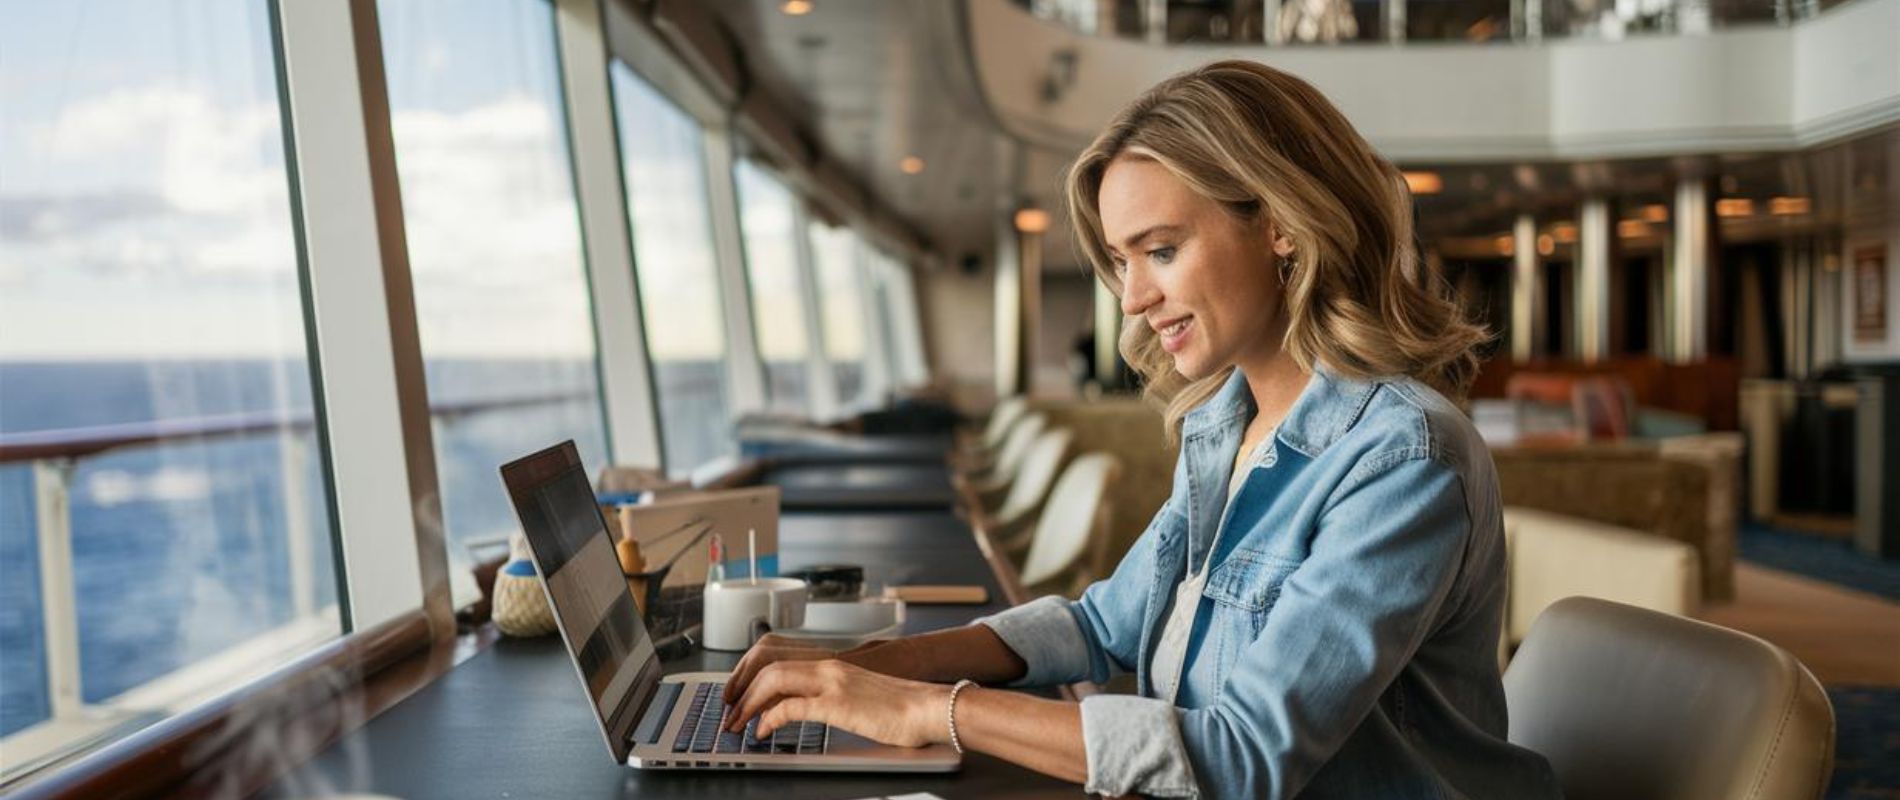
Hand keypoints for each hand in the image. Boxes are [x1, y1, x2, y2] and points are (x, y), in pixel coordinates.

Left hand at [722, 633, 912, 705]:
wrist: (929, 707)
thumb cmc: (903, 708)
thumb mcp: (862, 697)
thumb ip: (838, 698)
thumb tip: (819, 712)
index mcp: (834, 666)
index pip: (781, 662)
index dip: (754, 680)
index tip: (742, 699)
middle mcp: (829, 669)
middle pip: (769, 668)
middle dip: (743, 691)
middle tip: (731, 713)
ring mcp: (831, 684)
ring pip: (773, 682)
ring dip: (749, 704)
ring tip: (738, 724)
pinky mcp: (836, 704)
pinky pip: (789, 707)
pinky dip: (769, 718)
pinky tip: (763, 731)